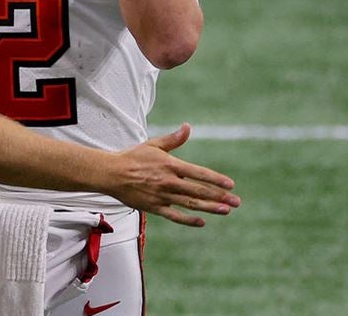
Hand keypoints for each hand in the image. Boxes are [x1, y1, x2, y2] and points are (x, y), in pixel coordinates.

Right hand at [111, 123, 240, 226]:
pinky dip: (189, 220)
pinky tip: (202, 221)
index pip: (199, 173)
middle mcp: (168, 182)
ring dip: (210, 208)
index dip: (216, 179)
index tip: (230, 185)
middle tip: (236, 202)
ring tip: (226, 210)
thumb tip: (187, 127)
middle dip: (220, 197)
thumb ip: (173, 140)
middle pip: (199, 191)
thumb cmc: (132, 157)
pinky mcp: (154, 207)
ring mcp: (162, 196)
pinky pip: (175, 216)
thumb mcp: (153, 145)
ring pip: (190, 204)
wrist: (110, 173)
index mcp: (170, 165)